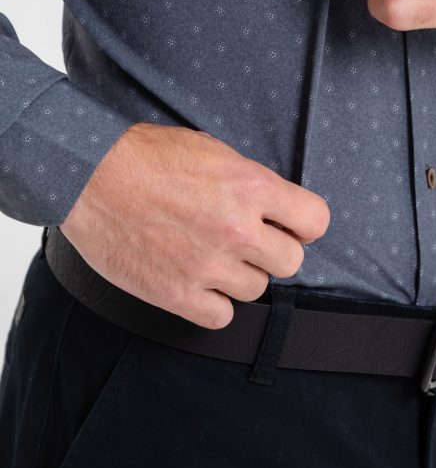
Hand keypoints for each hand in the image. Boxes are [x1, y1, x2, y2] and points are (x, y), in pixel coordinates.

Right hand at [60, 123, 329, 328]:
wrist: (88, 175)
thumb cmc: (145, 155)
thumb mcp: (212, 150)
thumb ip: (248, 181)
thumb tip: (271, 205)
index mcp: (250, 186)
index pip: (315, 220)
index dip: (304, 224)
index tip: (289, 225)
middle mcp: (236, 229)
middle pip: (291, 262)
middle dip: (272, 251)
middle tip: (246, 241)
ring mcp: (207, 265)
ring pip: (256, 289)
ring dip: (239, 275)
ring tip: (211, 254)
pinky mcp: (177, 294)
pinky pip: (221, 317)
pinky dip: (212, 303)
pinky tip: (197, 280)